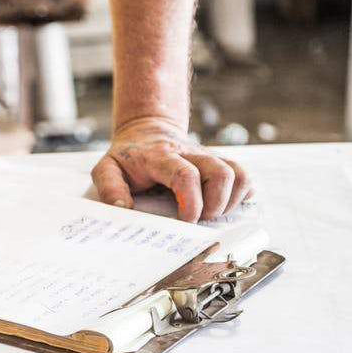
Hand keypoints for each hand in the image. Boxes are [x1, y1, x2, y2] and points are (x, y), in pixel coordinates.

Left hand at [91, 117, 252, 221]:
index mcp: (161, 157)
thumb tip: (123, 209)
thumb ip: (109, 187)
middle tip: (200, 220)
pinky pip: (244, 177)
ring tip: (212, 214)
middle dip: (216, 204)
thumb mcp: (107, 168)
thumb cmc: (128, 157)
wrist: (146, 131)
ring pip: (239, 173)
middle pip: (221, 173)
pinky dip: (241, 194)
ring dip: (231, 201)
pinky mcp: (220, 163)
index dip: (192, 201)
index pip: (185, 175)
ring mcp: (208, 157)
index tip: (187, 220)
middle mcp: (190, 154)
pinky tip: (224, 205)